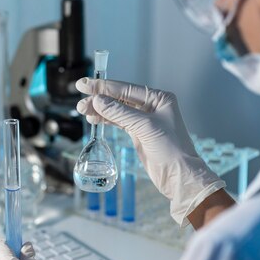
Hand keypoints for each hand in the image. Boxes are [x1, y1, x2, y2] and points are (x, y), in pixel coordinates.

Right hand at [76, 78, 224, 226]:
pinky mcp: (138, 134)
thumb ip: (121, 113)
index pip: (126, 89)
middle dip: (99, 99)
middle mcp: (152, 107)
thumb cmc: (171, 149)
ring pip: (116, 111)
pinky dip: (105, 120)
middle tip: (80, 101)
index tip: (85, 84)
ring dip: (99, 111)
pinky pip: (118, 122)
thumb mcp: (145, 127)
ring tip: (82, 110)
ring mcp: (144, 120)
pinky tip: (94, 119)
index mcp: (158, 99)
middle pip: (119, 99)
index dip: (104, 87)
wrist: (178, 175)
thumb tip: (98, 101)